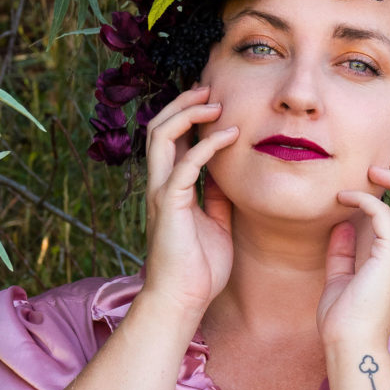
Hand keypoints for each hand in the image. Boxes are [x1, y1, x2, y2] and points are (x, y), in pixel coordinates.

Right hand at [141, 85, 237, 320]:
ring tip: (214, 101)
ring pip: (161, 136)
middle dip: (181, 104)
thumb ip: (216, 199)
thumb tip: (227, 178)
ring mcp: (161, 194)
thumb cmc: (199, 270)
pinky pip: (185, 164)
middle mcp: (160, 186)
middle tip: (208, 88)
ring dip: (187, 114)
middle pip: (158, 129)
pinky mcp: (170, 205)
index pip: (171, 141)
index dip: (187, 117)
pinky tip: (230, 135)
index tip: (212, 100)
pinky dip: (208, 145)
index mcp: (170, 190)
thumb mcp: (216, 225)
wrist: (183, 301)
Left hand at [317, 156, 389, 349]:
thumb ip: (344, 252)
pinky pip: (385, 215)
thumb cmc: (345, 319)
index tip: (385, 173)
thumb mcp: (342, 278)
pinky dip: (365, 199)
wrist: (348, 344)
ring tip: (374, 169)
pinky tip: (344, 197)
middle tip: (388, 160)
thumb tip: (340, 226)